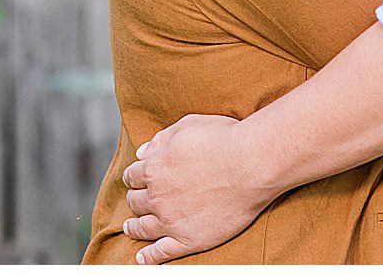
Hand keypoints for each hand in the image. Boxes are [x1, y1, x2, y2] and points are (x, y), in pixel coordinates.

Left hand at [120, 113, 275, 264]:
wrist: (251, 164)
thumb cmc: (224, 140)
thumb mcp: (187, 126)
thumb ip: (160, 139)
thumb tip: (141, 153)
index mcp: (154, 168)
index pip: (133, 175)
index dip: (133, 176)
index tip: (136, 179)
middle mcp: (157, 196)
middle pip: (136, 201)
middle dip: (134, 199)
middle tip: (135, 201)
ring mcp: (171, 221)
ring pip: (143, 227)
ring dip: (134, 227)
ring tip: (131, 228)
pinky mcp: (188, 239)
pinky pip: (161, 252)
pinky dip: (148, 256)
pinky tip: (142, 257)